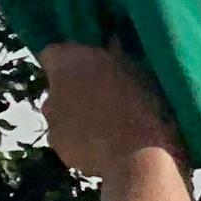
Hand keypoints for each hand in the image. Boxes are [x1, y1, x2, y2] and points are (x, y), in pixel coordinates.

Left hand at [40, 45, 181, 178]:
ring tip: (114, 126)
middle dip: (79, 90)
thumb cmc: (149, 107)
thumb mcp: (143, 72)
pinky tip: (109, 147)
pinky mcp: (59, 148)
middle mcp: (52, 89)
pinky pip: (69, 139)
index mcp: (70, 62)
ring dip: (81, 116)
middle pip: (60, 85)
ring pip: (64, 113)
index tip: (97, 68)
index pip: (53, 52)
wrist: (143, 158)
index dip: (73, 60)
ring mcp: (52, 121)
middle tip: (113, 98)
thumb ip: (119, 56)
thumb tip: (112, 42)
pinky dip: (83, 141)